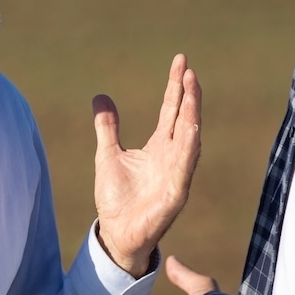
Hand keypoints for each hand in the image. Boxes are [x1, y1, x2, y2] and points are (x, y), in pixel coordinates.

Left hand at [93, 53, 200, 275]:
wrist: (116, 234)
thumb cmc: (117, 198)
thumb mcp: (107, 154)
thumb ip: (107, 127)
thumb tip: (101, 96)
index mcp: (160, 147)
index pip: (171, 110)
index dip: (176, 86)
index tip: (181, 61)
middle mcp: (173, 157)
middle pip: (184, 118)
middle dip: (188, 93)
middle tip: (188, 68)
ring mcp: (177, 174)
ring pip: (190, 138)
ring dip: (192, 114)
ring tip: (193, 88)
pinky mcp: (175, 194)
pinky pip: (185, 168)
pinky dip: (189, 148)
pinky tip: (191, 129)